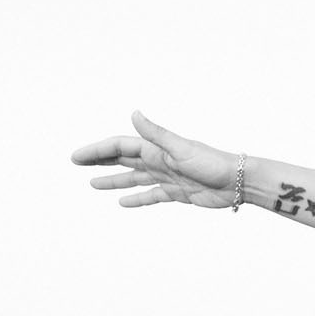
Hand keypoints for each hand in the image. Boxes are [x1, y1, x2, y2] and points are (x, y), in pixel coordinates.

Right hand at [71, 112, 238, 208]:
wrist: (238, 182)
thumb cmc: (212, 162)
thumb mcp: (180, 147)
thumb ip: (155, 133)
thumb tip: (133, 113)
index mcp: (156, 149)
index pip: (119, 147)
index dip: (97, 150)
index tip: (76, 157)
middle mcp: (158, 161)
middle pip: (122, 160)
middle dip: (100, 160)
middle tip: (76, 162)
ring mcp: (166, 177)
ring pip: (133, 179)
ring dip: (113, 180)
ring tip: (93, 184)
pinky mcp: (176, 193)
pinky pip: (150, 196)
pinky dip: (136, 199)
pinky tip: (122, 202)